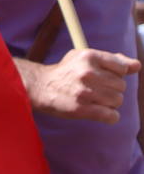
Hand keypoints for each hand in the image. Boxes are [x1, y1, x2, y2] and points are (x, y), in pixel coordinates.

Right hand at [19, 48, 140, 123]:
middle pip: (121, 86)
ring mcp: (84, 92)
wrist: (40, 87)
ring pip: (118, 101)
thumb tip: (137, 66)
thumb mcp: (85, 58)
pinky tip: (100, 112)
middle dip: (112, 89)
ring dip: (110, 103)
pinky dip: (110, 116)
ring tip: (95, 100)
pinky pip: (111, 116)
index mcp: (89, 56)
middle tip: (96, 90)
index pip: (122, 68)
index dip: (115, 74)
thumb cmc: (67, 72)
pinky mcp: (81, 109)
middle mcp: (87, 73)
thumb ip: (113, 60)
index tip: (102, 76)